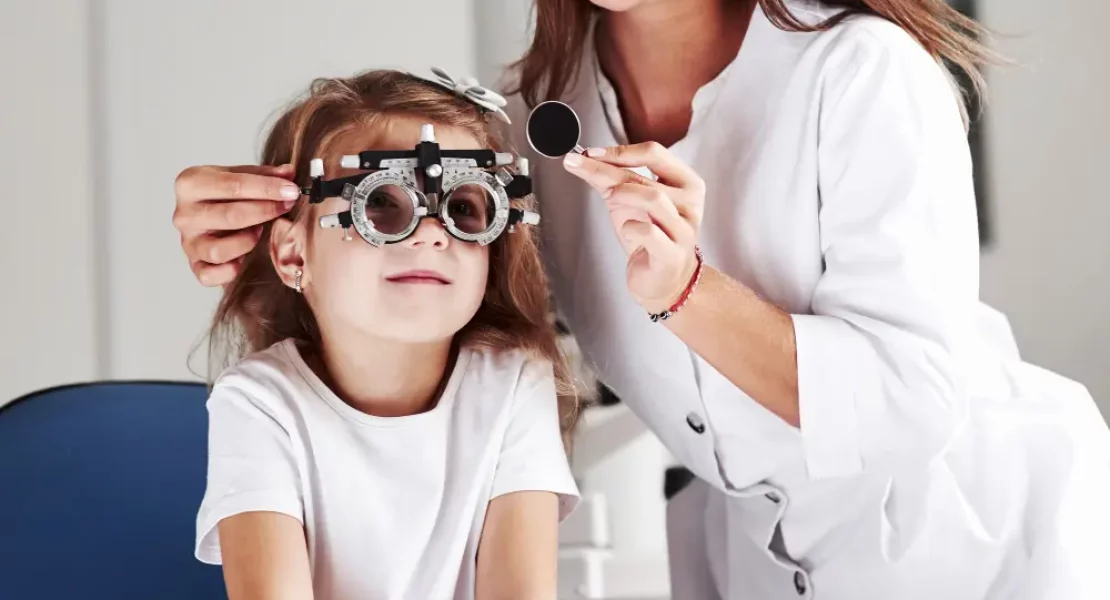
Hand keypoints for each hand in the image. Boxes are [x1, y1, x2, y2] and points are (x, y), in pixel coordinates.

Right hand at [172, 164, 299, 285]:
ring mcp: (188, 242)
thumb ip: (266, 175)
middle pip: (229, 216)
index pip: (233, 185)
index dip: (267, 188)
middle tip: (287, 206)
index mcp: (190, 184)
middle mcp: (184, 214)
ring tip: (259, 231)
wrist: (206, 216)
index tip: (291, 190)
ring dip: (247, 242)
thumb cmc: (224, 194)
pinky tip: (244, 258)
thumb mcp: (241, 176)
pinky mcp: (194, 265)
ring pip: (218, 250)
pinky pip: (209, 275)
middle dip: (265, 211)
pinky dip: (230, 271)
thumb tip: (289, 173)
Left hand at [562, 142, 705, 312]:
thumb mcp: (628, 202)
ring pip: (653, 198)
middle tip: (580, 166)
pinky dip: (630, 227)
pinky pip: (649, 231)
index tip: (590, 153)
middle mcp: (691, 203)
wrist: (662, 279)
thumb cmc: (650, 237)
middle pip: (646, 176)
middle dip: (606, 169)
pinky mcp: (672, 254)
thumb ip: (610, 179)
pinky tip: (626, 230)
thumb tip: (582, 158)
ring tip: (608, 198)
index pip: (654, 153)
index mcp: (686, 183)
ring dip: (622, 193)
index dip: (619, 151)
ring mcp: (684, 229)